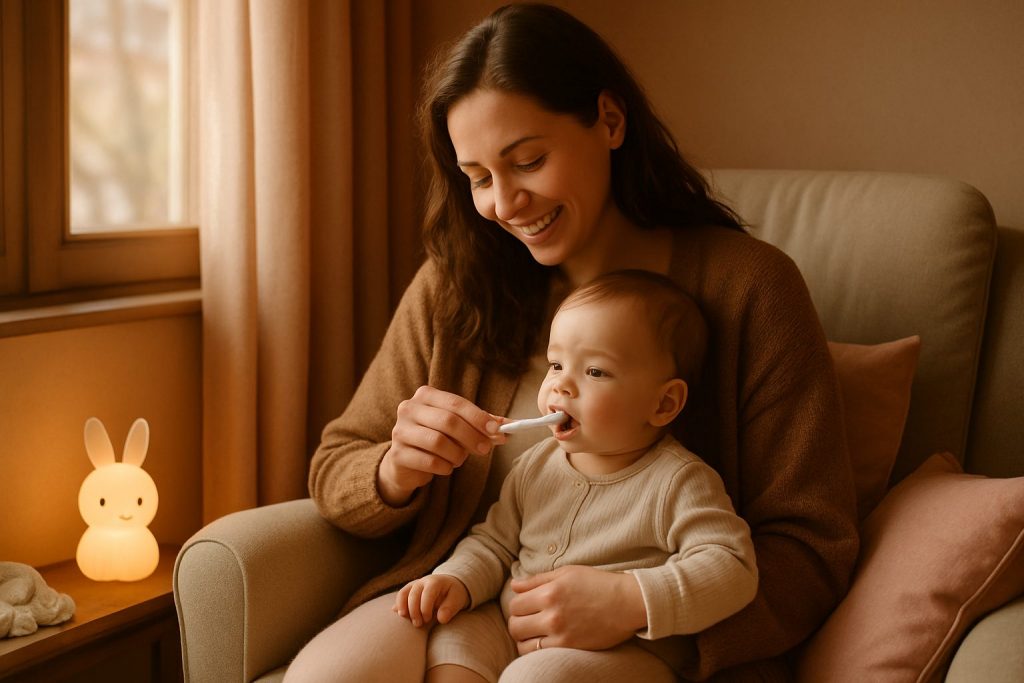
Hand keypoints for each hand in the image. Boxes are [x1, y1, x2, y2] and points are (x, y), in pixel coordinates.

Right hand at [378, 386, 505, 505]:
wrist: (406, 461)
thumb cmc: (437, 438)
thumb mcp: (459, 427)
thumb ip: (482, 424)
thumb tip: (510, 426)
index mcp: (426, 395)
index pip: (456, 403)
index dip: (478, 417)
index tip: (497, 431)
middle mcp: (409, 408)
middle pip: (448, 421)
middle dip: (472, 437)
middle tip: (485, 449)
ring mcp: (400, 431)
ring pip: (438, 442)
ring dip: (457, 454)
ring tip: (460, 459)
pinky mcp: (397, 454)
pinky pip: (429, 462)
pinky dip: (445, 467)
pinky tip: (446, 467)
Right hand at [394, 574, 469, 626]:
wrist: (448, 586)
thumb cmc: (453, 594)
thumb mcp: (457, 599)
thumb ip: (450, 609)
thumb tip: (441, 619)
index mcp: (435, 582)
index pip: (427, 593)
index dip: (425, 608)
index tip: (428, 620)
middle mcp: (423, 581)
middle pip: (413, 594)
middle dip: (414, 611)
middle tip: (418, 624)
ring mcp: (414, 585)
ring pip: (403, 593)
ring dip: (403, 607)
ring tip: (405, 619)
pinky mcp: (409, 590)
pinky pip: (400, 596)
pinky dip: (398, 605)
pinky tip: (400, 614)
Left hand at [507, 566, 646, 653]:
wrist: (627, 602)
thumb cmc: (597, 583)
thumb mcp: (566, 573)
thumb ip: (537, 580)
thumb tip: (514, 586)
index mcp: (549, 592)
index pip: (515, 604)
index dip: (518, 605)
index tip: (526, 606)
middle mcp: (552, 614)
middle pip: (515, 625)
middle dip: (518, 622)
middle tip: (527, 620)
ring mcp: (560, 633)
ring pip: (523, 643)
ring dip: (524, 638)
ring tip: (534, 633)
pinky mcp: (569, 648)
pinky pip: (539, 654)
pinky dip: (536, 650)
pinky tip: (544, 642)